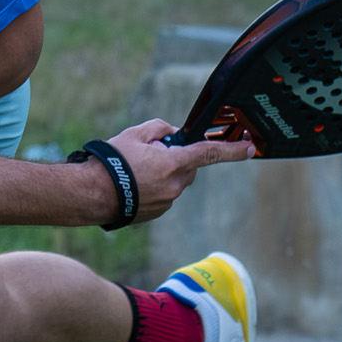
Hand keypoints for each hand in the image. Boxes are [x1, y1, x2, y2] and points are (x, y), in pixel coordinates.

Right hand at [106, 118, 255, 223]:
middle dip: (176, 159)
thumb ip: (160, 129)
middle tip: (150, 154)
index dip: (233, 150)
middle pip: (188, 167)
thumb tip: (171, 134)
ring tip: (134, 173)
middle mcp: (175, 185)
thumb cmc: (111, 162)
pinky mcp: (157, 213)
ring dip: (162, 174)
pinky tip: (133, 186)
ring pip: (174, 182)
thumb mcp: (135, 134)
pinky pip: (163, 195)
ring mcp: (167, 202)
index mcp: (174, 163)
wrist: (91, 194)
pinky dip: (153, 188)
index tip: (250, 148)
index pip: (210, 153)